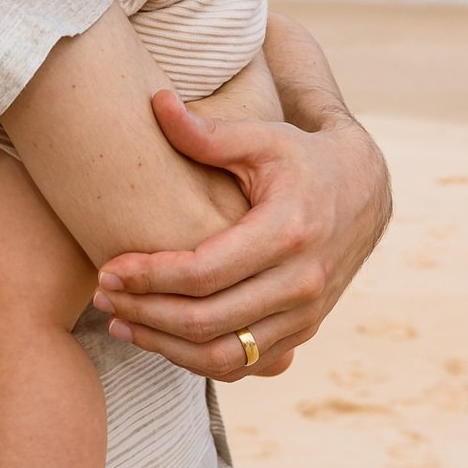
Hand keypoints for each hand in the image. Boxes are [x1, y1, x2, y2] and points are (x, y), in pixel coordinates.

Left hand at [92, 89, 390, 381]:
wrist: (364, 190)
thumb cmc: (301, 157)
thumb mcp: (261, 136)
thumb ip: (207, 131)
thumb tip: (156, 103)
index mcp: (287, 231)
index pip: (204, 272)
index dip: (149, 276)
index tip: (108, 270)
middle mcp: (301, 282)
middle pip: (207, 320)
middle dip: (146, 313)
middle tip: (103, 297)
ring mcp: (305, 314)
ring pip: (224, 355)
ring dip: (164, 347)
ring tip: (121, 324)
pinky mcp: (303, 332)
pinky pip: (244, 364)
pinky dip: (196, 360)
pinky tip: (160, 339)